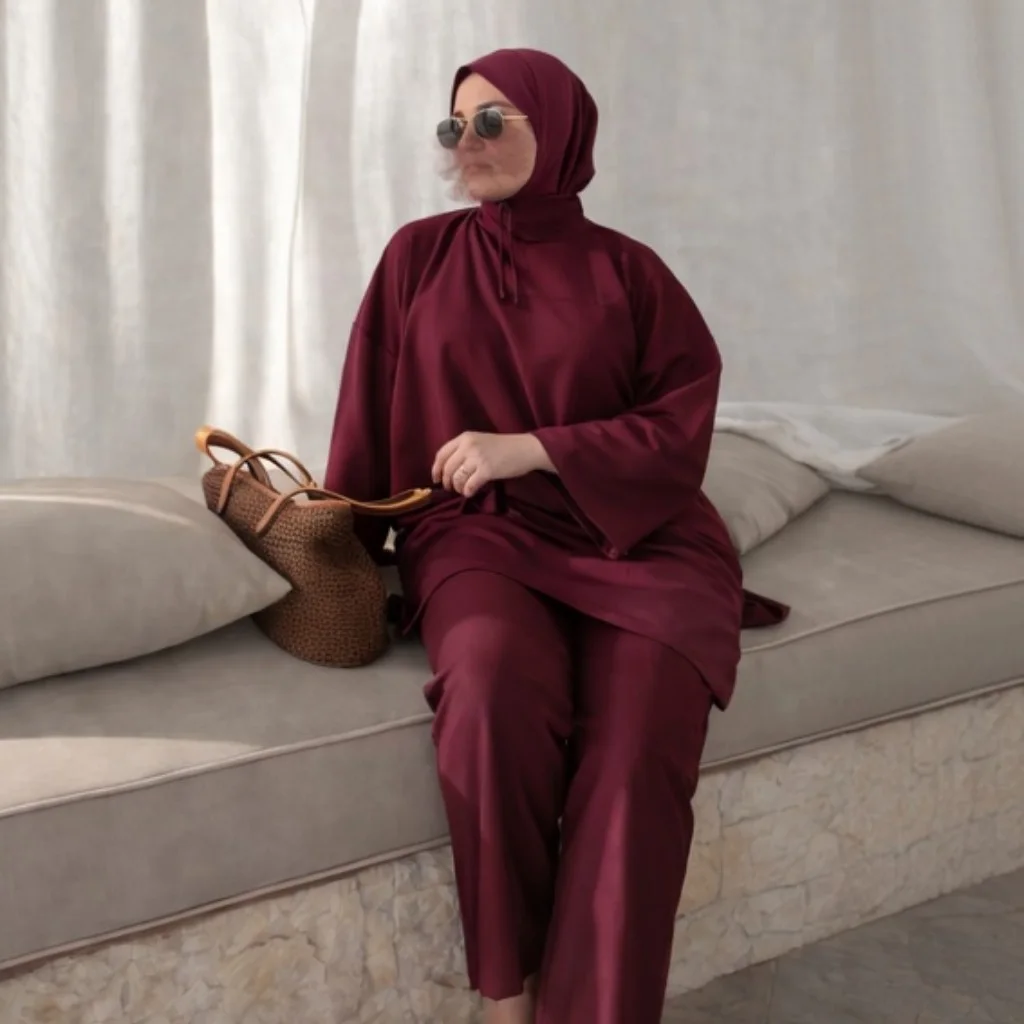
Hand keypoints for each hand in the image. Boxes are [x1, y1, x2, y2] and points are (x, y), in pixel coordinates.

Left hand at [432, 432, 552, 497]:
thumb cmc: (504, 447)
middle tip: (451, 488)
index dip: (436, 468)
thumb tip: (448, 469)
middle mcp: (468, 446)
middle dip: (447, 481)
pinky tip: (471, 492)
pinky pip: (469, 485)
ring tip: (463, 489)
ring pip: (457, 478)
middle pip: (447, 468)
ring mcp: (477, 458)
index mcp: (465, 437)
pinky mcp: (487, 470)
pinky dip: (467, 491)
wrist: (525, 449)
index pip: (441, 454)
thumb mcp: (480, 441)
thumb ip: (464, 450)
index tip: (436, 478)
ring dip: (458, 487)